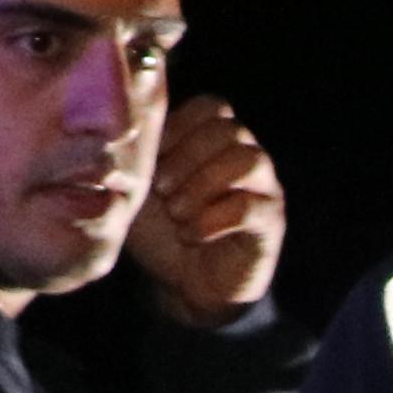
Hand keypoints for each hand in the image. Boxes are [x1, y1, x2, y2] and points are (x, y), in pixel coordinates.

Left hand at [126, 95, 287, 326]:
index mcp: (213, 141)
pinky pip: (251, 206)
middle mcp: (244, 156)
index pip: (211, 106)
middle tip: (161, 190)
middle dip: (186, 158)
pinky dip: (212, 220)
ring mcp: (263, 188)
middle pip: (228, 128)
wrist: (183, 286)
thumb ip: (138, 157)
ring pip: (248, 160)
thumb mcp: (138, 189)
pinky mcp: (270, 222)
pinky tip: (191, 235)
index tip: (151, 159)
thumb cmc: (161, 233)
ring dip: (203, 185)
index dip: (178, 127)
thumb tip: (122, 133)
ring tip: (178, 213)